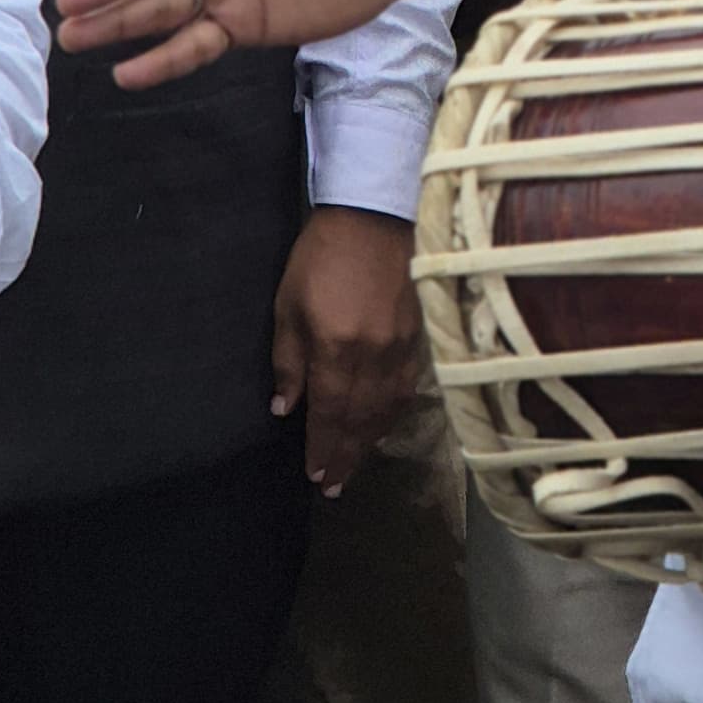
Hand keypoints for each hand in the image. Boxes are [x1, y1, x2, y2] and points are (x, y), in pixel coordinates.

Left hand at [270, 207, 422, 494]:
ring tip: (355, 466)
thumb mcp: (288, 304)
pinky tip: (384, 425)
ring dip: (370, 442)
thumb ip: (288, 359)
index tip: (314, 475)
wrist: (374, 215)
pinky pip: (406, 387)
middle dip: (346, 456)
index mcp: (337, 347)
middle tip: (333, 487)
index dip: (322, 446)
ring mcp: (400, 346)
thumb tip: (285, 407)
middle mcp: (373, 354)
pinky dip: (394, 413)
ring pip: (387, 408)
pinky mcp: (417, 334)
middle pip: (361, 419)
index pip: (330, 411)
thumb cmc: (320, 257)